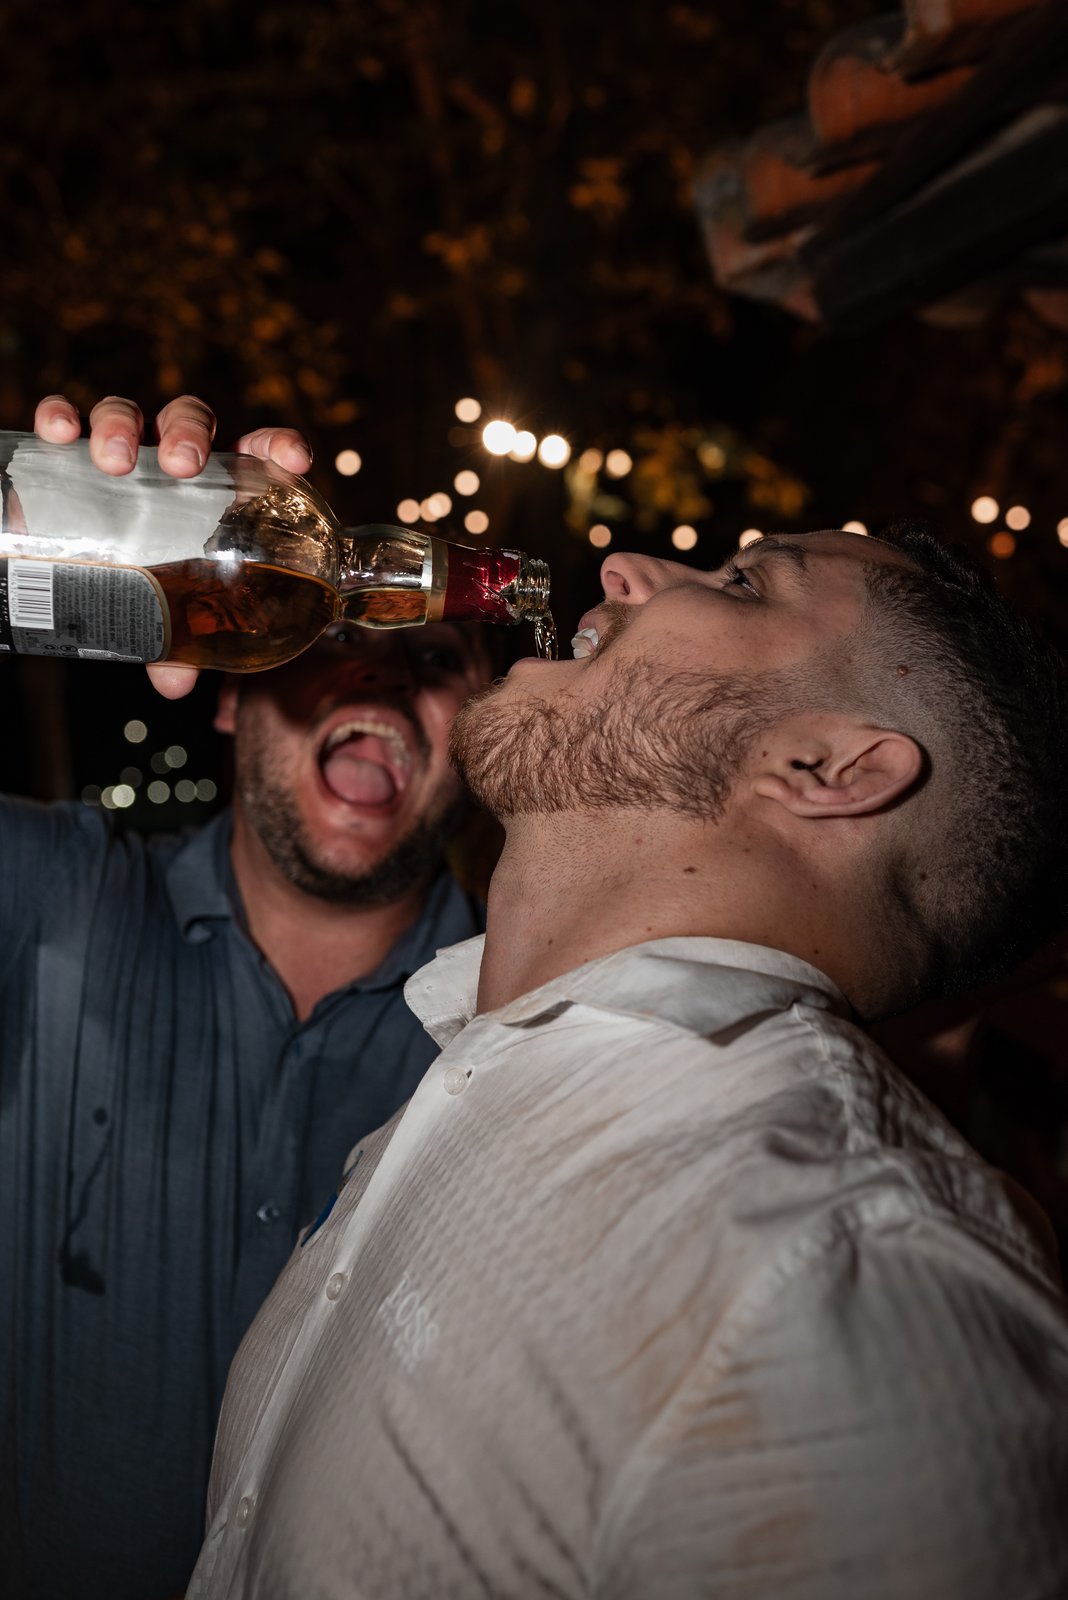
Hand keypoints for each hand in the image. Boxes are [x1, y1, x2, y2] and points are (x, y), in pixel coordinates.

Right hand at [33, 395, 312, 697]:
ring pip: (127, 413)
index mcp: (219, 485)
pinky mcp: (75, 449)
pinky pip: (67, 419)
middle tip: (180, 467)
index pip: (258, 450)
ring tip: (112, 463)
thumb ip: (181, 641)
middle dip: (187, 434)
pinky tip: (59, 435)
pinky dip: (61, 417)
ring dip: (120, 425)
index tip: (291, 458)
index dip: (278, 445)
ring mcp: (126, 448)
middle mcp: (175, 458)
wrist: (88, 566)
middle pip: (189, 421)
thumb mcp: (175, 612)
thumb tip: (175, 685)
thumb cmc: (155, 581)